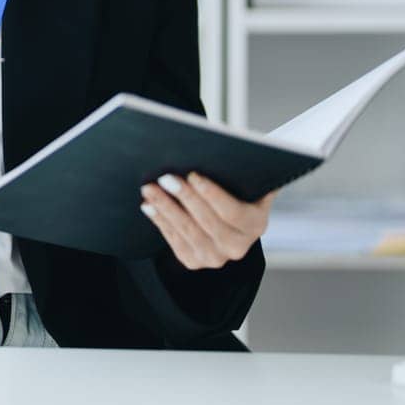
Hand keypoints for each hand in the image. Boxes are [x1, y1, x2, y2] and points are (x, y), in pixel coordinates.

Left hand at [139, 172, 275, 270]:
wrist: (225, 223)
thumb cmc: (234, 192)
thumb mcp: (245, 183)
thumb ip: (244, 170)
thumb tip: (236, 143)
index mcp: (255, 225)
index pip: (233, 212)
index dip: (212, 194)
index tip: (193, 175)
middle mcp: (238, 246)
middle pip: (207, 221)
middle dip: (185, 197)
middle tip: (165, 178)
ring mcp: (215, 257)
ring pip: (187, 231)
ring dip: (166, 208)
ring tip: (150, 189)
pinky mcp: (193, 261)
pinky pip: (174, 240)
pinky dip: (160, 221)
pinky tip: (148, 206)